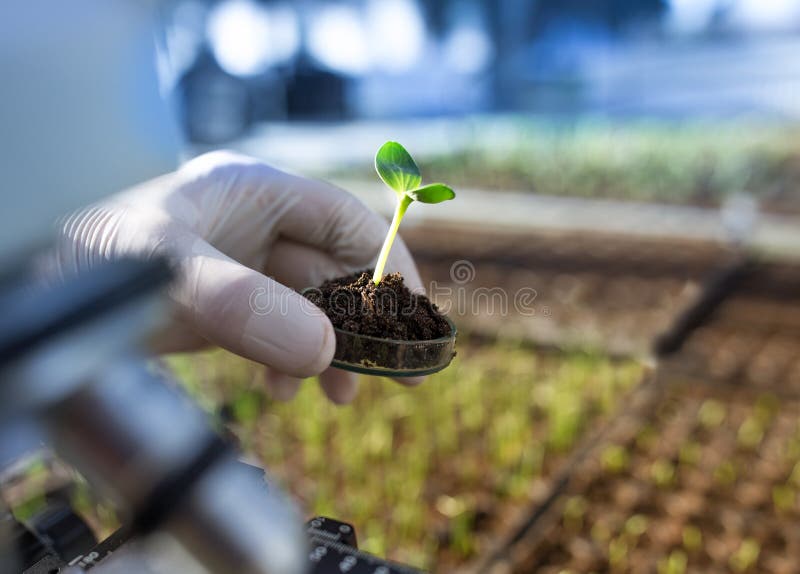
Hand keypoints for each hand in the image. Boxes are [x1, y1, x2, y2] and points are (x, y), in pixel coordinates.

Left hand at [55, 151, 424, 402]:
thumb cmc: (91, 261)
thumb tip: (325, 351)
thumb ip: (243, 306)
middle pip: (336, 268)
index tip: (411, 316)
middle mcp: (255, 222)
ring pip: (312, 304)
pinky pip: (280, 329)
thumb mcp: (167, 273)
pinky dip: (292, 361)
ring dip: (332, 349)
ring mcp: (242, 264)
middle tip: (394, 372)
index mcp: (253, 190)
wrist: (38, 290)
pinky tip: (285, 389)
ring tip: (341, 394)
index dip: (387, 265)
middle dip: (363, 322)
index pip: (344, 220)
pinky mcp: (228, 302)